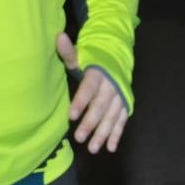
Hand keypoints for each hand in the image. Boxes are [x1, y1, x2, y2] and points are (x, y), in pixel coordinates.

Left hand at [56, 33, 127, 153]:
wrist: (117, 54)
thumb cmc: (92, 58)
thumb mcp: (80, 54)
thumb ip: (68, 51)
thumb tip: (58, 36)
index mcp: (99, 73)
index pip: (89, 88)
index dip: (81, 101)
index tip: (71, 116)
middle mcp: (112, 85)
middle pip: (101, 106)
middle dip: (91, 122)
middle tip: (79, 138)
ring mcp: (120, 95)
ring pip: (112, 116)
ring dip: (103, 133)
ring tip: (92, 148)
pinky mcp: (125, 103)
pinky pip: (122, 120)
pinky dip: (117, 134)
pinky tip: (111, 148)